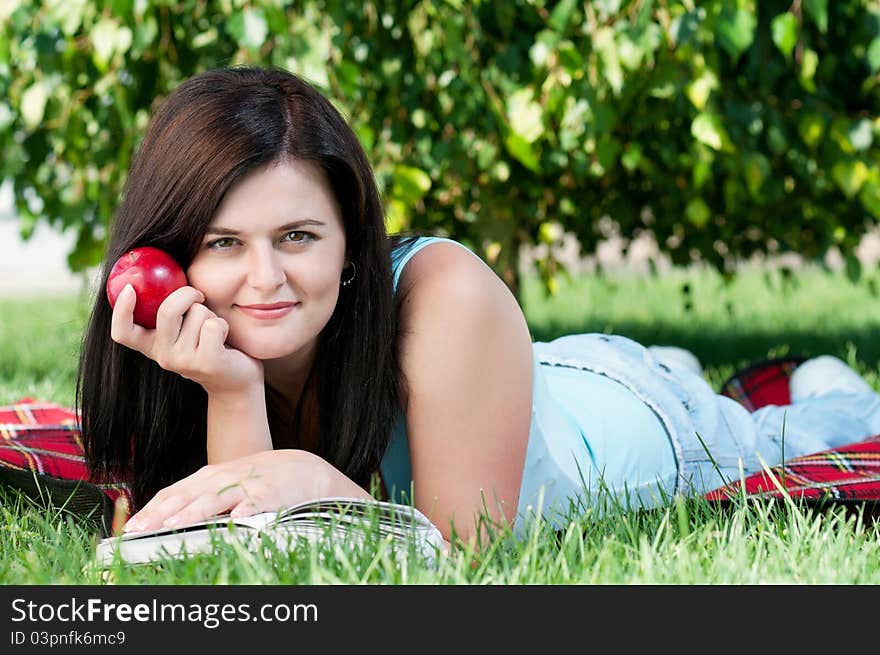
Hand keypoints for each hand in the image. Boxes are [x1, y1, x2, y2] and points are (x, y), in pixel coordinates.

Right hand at [110, 284, 263, 394]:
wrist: (235, 378)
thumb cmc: (209, 342)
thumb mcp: (184, 327)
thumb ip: (171, 308)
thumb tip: (160, 270)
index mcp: (151, 345)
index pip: (123, 333)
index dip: (121, 311)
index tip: (129, 288)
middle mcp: (163, 356)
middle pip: (167, 311)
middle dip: (187, 294)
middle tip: (199, 296)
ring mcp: (184, 361)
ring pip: (197, 313)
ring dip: (211, 314)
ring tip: (213, 331)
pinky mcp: (206, 363)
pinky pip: (214, 325)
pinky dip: (223, 325)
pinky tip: (223, 340)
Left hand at [122, 449, 370, 532]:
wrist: (302, 469)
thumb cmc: (259, 481)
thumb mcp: (225, 485)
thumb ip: (199, 498)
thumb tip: (166, 519)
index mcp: (208, 477)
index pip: (173, 493)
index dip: (151, 510)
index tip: (131, 529)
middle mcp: (222, 478)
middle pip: (186, 495)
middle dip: (161, 513)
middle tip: (140, 531)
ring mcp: (245, 484)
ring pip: (215, 497)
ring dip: (193, 511)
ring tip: (174, 524)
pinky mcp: (269, 492)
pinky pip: (255, 501)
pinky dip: (245, 508)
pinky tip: (236, 519)